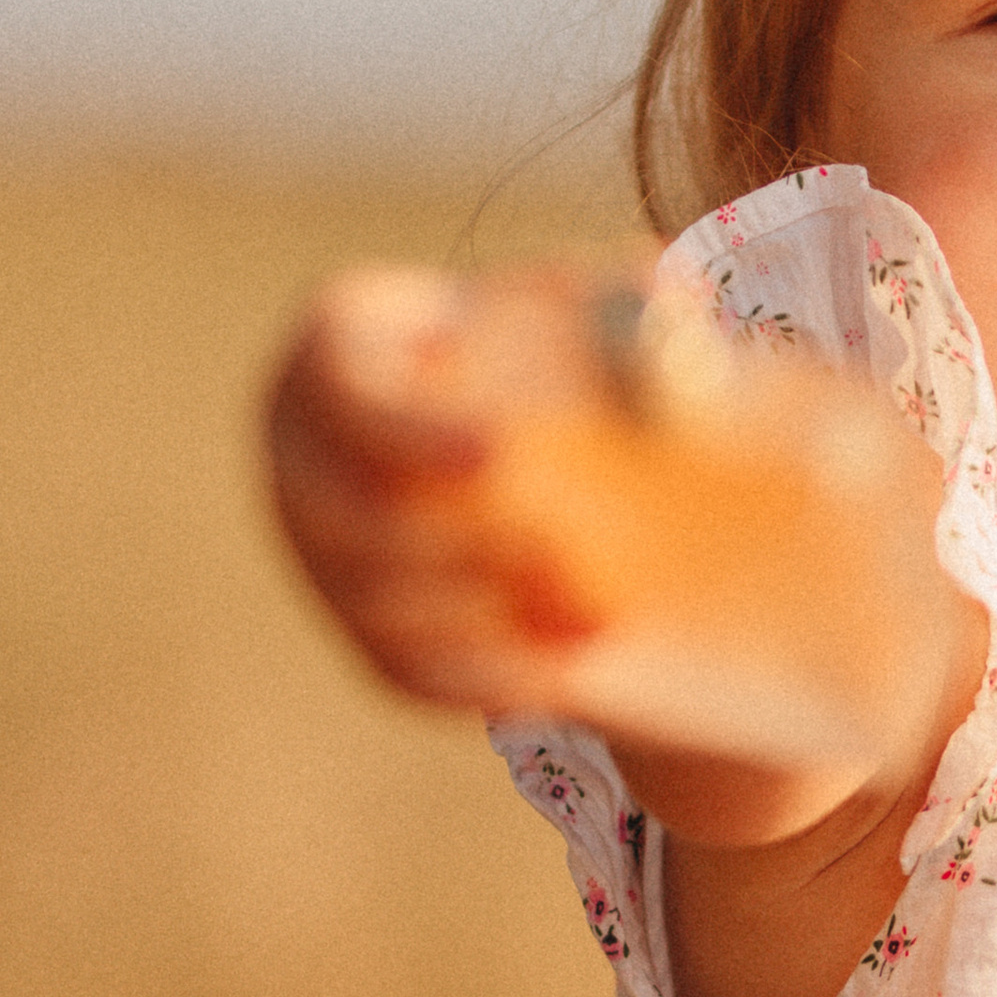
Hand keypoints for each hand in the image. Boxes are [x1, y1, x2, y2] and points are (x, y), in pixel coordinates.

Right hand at [266, 260, 965, 804]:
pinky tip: (571, 667)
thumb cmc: (628, 375)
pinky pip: (405, 667)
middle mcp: (311, 448)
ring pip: (372, 600)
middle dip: (455, 544)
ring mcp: (327, 550)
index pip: (332, 375)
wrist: (634, 491)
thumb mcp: (655, 336)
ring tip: (600, 615)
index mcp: (359, 341)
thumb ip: (660, 330)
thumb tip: (684, 325)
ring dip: (479, 616)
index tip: (506, 452)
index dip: (398, 419)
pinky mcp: (374, 632)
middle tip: (574, 566)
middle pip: (341, 510)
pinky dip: (485, 671)